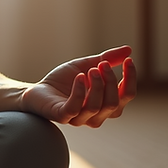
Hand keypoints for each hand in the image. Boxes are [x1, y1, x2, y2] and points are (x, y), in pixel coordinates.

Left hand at [21, 46, 136, 127]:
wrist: (37, 89)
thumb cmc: (63, 81)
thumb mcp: (87, 65)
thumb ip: (107, 59)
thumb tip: (129, 49)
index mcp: (106, 104)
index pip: (127, 95)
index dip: (131, 79)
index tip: (129, 60)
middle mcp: (96, 116)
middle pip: (114, 104)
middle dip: (111, 82)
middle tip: (102, 65)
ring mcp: (79, 118)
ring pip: (97, 107)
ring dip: (97, 86)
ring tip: (91, 70)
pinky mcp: (62, 116)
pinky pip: (74, 108)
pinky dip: (79, 91)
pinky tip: (79, 77)